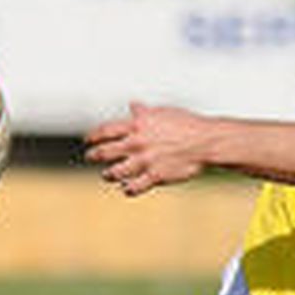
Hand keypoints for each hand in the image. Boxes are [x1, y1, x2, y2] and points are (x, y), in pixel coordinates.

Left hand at [84, 102, 208, 194]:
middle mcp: (137, 142)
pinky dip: (127, 189)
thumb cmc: (187, 124)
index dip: (93, 136)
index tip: (87, 141)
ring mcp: (145, 160)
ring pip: (115, 172)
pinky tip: (125, 188)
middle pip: (105, 152)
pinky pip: (134, 187)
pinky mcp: (155, 176)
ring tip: (107, 175)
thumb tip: (133, 105)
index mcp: (138, 125)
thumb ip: (144, 112)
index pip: (106, 131)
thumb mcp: (163, 113)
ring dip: (108, 175)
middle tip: (90, 157)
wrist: (206, 141)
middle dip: (94, 155)